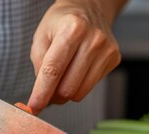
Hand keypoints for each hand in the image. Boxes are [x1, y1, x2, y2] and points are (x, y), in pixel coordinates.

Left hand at [28, 0, 121, 114]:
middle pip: (67, 87)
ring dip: (65, 93)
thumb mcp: (41, 37)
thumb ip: (39, 65)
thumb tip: (41, 94)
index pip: (53, 70)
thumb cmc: (61, 23)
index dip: (42, 92)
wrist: (89, 8)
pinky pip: (90, 87)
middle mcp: (93, 39)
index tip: (34, 107)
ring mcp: (106, 50)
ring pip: (79, 92)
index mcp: (72, 29)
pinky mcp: (114, 59)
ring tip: (62, 78)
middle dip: (53, 95)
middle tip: (47, 89)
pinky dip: (79, 85)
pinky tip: (77, 69)